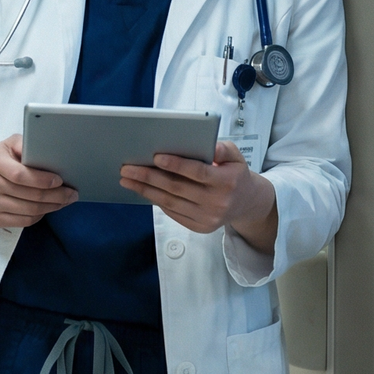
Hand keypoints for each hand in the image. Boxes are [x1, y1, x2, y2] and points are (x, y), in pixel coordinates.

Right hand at [0, 134, 77, 229]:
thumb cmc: (1, 160)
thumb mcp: (10, 144)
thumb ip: (25, 144)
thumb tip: (46, 151)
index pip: (20, 175)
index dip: (42, 180)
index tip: (60, 180)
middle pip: (28, 195)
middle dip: (55, 196)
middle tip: (71, 194)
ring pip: (29, 211)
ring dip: (51, 207)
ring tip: (64, 201)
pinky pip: (23, 222)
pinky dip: (40, 216)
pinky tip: (48, 208)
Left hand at [119, 140, 277, 251]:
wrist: (246, 203)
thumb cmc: (235, 173)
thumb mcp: (236, 156)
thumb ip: (222, 149)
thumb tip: (209, 146)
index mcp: (227, 182)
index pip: (197, 173)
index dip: (176, 165)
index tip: (155, 156)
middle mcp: (218, 203)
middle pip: (177, 188)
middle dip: (149, 177)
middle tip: (127, 168)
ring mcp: (208, 218)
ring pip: (170, 202)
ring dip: (145, 190)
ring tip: (127, 179)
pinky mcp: (200, 227)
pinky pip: (173, 213)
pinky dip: (155, 200)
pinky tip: (142, 190)